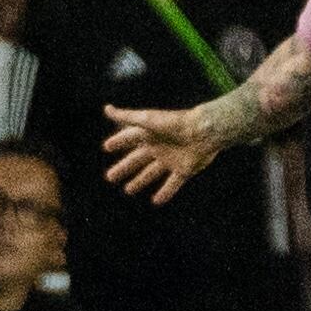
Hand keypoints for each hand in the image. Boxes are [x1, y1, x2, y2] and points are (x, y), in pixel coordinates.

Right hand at [103, 105, 219, 202]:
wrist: (203, 132)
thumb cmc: (173, 124)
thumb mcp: (147, 119)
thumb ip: (126, 116)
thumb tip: (106, 109)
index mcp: (149, 134)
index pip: (129, 138)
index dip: (119, 142)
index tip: (107, 147)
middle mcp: (158, 147)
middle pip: (137, 160)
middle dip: (124, 168)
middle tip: (110, 177)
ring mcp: (171, 159)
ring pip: (152, 173)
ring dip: (140, 181)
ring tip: (128, 190)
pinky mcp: (184, 169)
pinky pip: (172, 183)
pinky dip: (165, 193)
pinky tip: (156, 201)